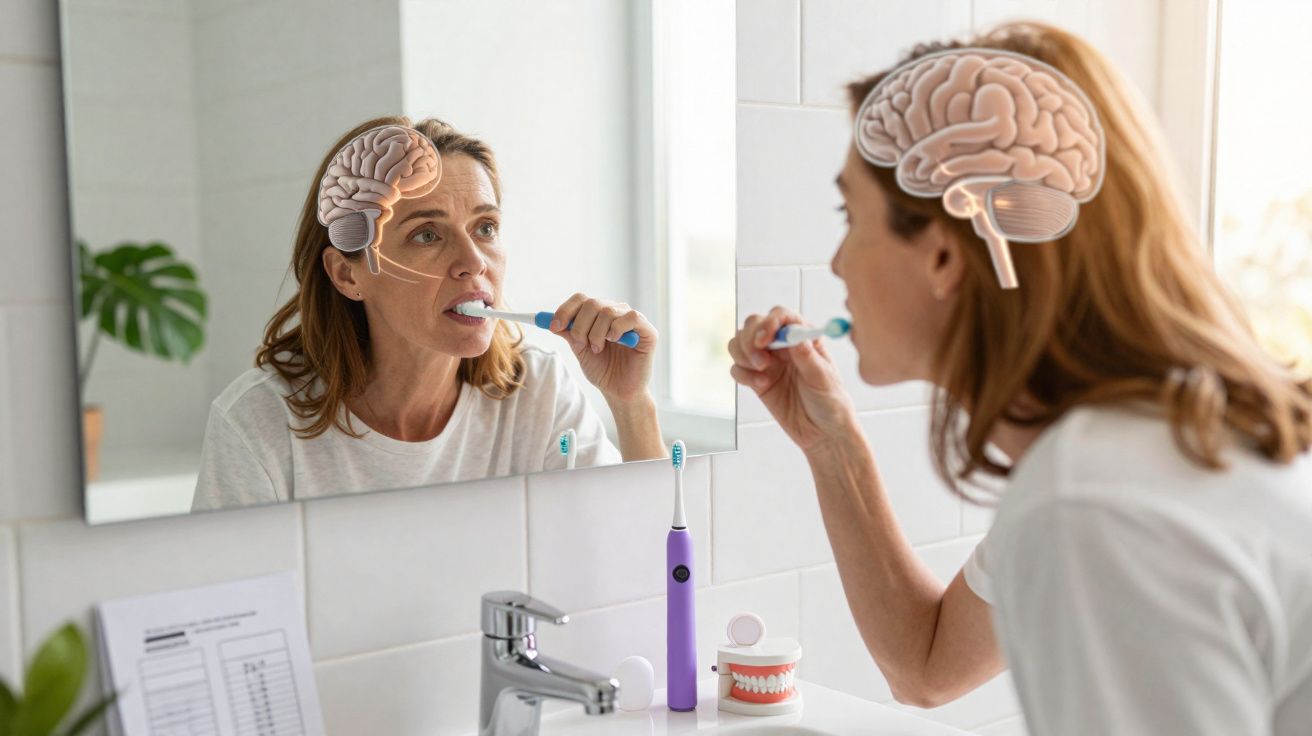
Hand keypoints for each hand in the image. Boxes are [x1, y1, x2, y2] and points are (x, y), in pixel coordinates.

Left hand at [549, 293, 657, 404]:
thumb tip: (551, 320)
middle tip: (580, 343)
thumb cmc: (602, 370)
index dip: (565, 310)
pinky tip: (614, 341)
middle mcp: (617, 312)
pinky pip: (631, 317)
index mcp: (600, 314)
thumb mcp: (580, 349)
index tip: (553, 327)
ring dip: (596, 333)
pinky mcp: (648, 331)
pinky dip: (617, 329)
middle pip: (592, 303)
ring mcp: (632, 320)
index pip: (581, 299)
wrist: (619, 392)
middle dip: (580, 325)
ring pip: (608, 311)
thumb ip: (569, 333)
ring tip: (598, 349)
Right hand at [728, 306, 858, 451]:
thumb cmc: (831, 403)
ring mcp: (768, 361)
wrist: (823, 433)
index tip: (765, 339)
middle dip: (750, 339)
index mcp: (803, 337)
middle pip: (754, 325)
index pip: (782, 316)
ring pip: (740, 342)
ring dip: (743, 354)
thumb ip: (808, 358)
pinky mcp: (756, 379)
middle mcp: (783, 345)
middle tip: (761, 361)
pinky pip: (737, 368)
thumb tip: (795, 336)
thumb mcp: (824, 380)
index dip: (770, 322)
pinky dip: (743, 374)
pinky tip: (760, 385)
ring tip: (761, 373)